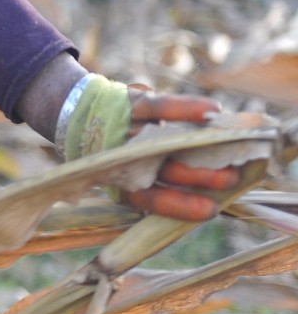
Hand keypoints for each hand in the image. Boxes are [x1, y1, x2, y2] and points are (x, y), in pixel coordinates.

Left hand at [120, 91, 239, 220]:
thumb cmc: (123, 139)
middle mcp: (127, 158)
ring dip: (195, 149)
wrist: (82, 107)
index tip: (210, 210)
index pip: (153, 197)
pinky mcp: (132, 103)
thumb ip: (181, 160)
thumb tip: (228, 170)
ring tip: (224, 153)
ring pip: (165, 146)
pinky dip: (184, 108)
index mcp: (128, 178)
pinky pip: (159, 107)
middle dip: (199, 177)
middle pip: (164, 171)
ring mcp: (130, 130)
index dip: (180, 205)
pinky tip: (211, 110)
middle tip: (230, 179)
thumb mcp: (148, 154)